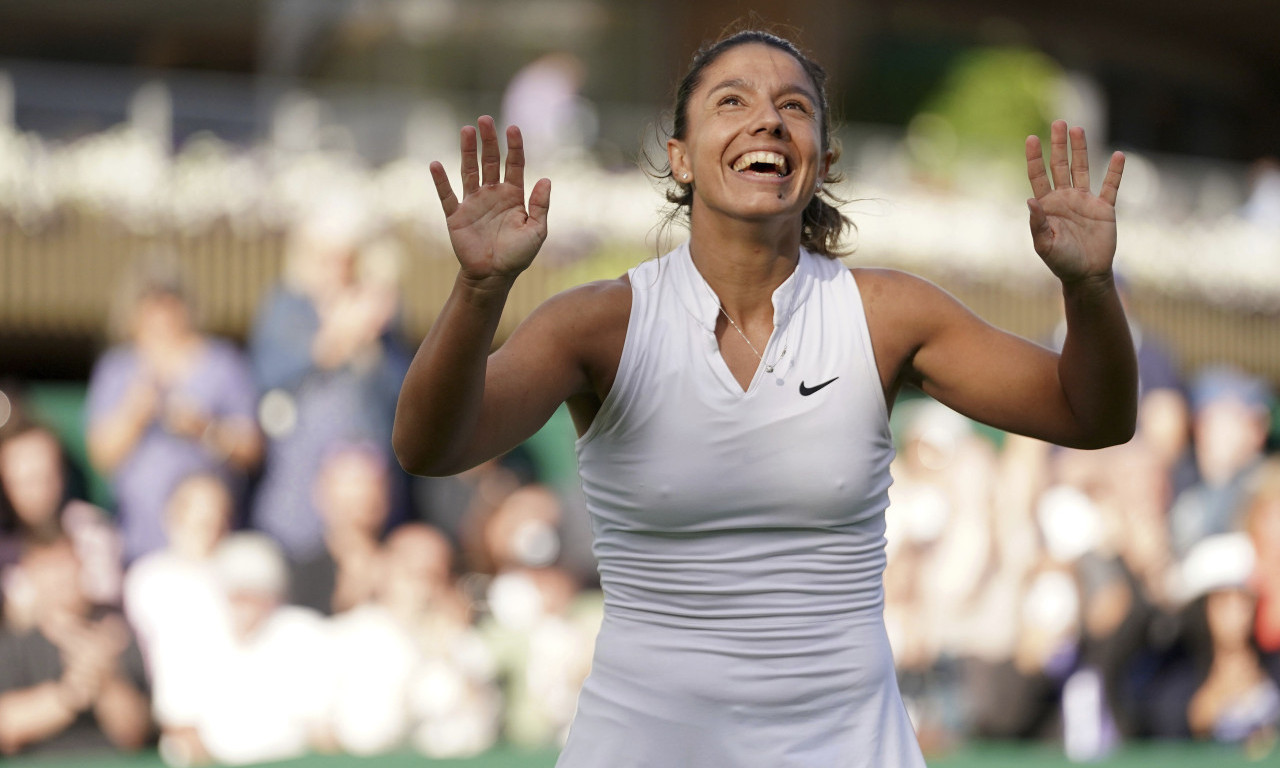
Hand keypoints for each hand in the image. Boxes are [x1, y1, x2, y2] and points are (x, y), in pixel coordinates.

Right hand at [430, 116, 550, 281]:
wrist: (493, 277)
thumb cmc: (518, 256)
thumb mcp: (537, 231)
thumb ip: (540, 206)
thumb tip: (545, 179)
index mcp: (513, 195)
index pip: (514, 164)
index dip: (514, 146)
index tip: (513, 128)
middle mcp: (492, 194)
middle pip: (489, 161)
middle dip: (488, 141)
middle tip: (484, 119)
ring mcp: (473, 203)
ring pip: (469, 171)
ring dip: (467, 151)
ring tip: (466, 130)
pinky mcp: (456, 216)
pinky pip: (447, 195)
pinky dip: (441, 181)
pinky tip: (436, 164)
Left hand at [1025, 120, 1124, 284]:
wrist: (1087, 275)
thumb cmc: (1061, 262)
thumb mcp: (1044, 244)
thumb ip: (1037, 223)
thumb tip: (1030, 199)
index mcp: (1047, 205)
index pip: (1039, 176)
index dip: (1036, 158)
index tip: (1032, 138)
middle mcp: (1065, 198)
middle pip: (1061, 165)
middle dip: (1059, 145)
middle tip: (1058, 122)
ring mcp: (1085, 202)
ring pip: (1082, 169)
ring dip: (1081, 150)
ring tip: (1078, 129)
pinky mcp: (1104, 209)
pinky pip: (1110, 186)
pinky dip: (1114, 172)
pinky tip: (1118, 155)